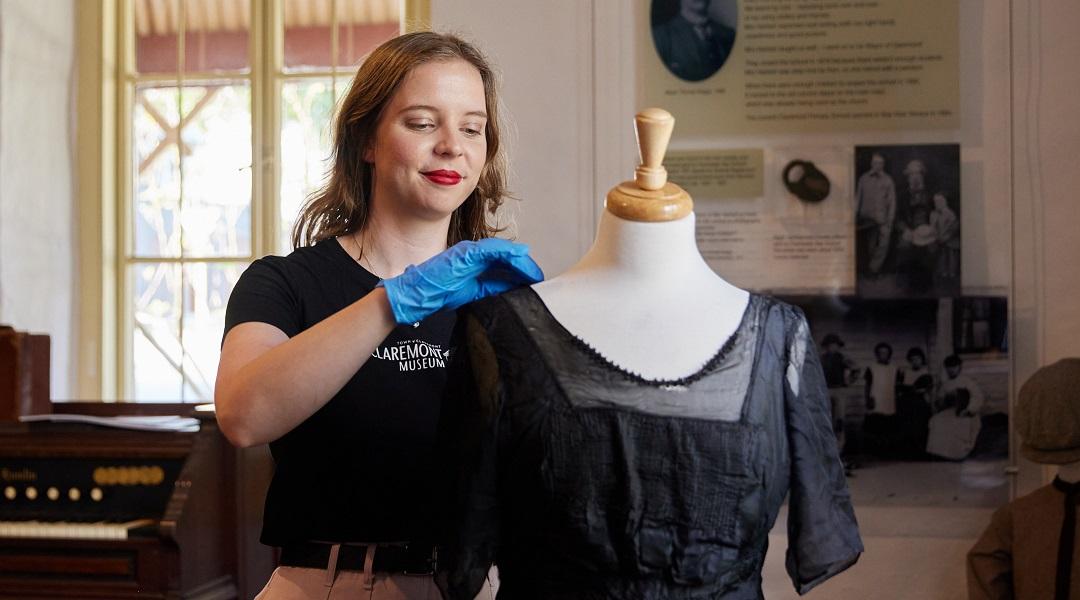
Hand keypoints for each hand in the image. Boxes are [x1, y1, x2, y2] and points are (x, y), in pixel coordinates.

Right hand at [380, 238, 543, 323]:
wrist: (416, 295)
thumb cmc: (438, 294)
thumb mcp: (472, 293)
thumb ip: (490, 288)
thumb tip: (511, 289)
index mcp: (474, 263)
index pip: (503, 264)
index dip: (520, 270)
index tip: (533, 280)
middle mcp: (473, 254)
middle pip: (505, 256)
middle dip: (523, 266)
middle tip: (538, 277)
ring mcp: (468, 251)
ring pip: (501, 251)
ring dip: (519, 260)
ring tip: (533, 271)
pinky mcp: (465, 253)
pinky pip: (490, 249)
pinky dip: (507, 252)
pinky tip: (520, 256)